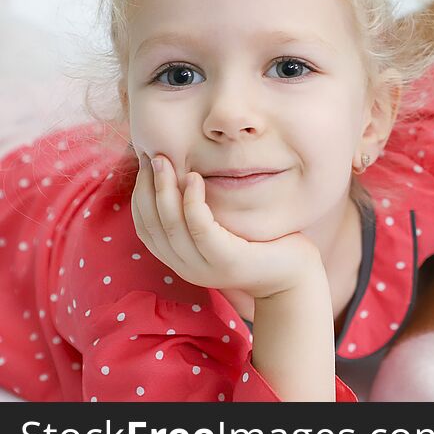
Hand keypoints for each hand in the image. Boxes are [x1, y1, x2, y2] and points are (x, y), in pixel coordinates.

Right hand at [130, 150, 322, 298]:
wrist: (293, 277)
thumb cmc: (259, 244)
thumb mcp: (222, 229)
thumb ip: (198, 215)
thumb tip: (182, 175)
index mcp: (180, 260)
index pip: (145, 228)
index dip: (140, 195)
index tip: (145, 166)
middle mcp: (186, 267)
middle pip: (153, 224)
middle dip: (147, 187)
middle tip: (153, 156)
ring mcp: (205, 267)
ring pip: (171, 225)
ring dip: (164, 189)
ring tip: (166, 161)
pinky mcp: (226, 260)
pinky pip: (200, 228)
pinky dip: (192, 201)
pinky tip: (195, 177)